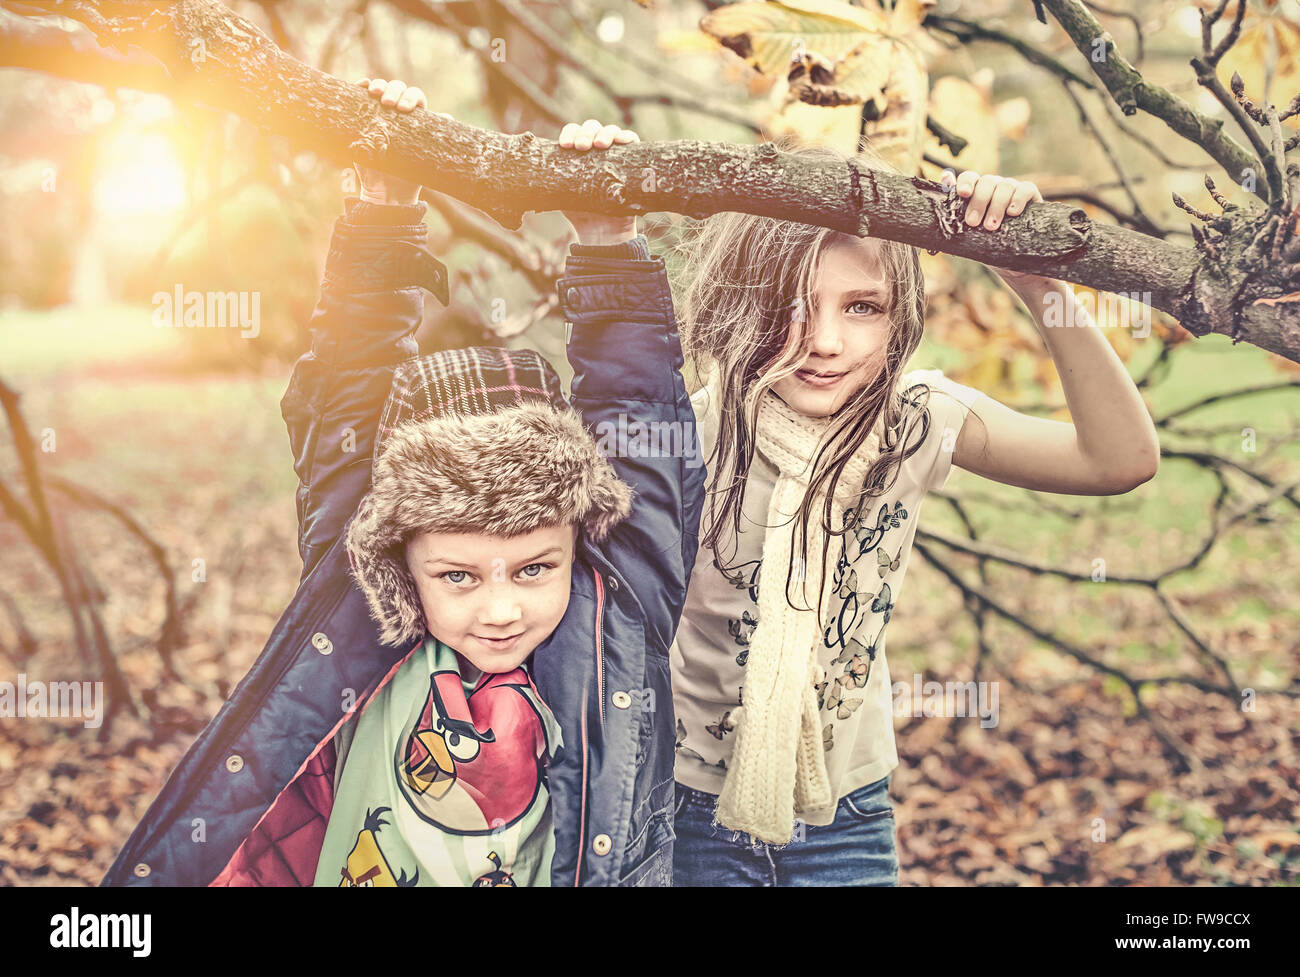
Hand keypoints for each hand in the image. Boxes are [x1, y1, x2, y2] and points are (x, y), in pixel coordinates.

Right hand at [352, 77, 449, 205]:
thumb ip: (435, 138)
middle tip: (388, 104)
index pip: (416, 97)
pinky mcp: (363, 116)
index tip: (404, 110)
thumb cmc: (409, 174)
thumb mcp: (425, 156)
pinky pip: (362, 95)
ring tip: (375, 93)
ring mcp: (379, 112)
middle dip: (394, 91)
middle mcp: (397, 112)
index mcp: (415, 118)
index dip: (411, 98)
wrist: (387, 190)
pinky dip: (361, 86)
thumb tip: (447, 118)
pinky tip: (362, 84)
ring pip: (381, 88)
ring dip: (379, 85)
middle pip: (398, 88)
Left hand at [557, 119, 639, 245]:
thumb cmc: (579, 212)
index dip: (569, 134)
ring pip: (611, 130)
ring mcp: (614, 152)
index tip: (566, 146)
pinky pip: (631, 141)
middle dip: (585, 133)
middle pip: (591, 127)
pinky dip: (627, 137)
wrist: (601, 231)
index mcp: (577, 151)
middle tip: (581, 147)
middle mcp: (596, 148)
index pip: (573, 132)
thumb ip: (550, 181)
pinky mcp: (631, 160)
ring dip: (605, 134)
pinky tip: (623, 141)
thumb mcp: (560, 194)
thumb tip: (529, 177)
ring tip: (600, 145)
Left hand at [942, 169, 1049, 288]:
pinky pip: (1025, 189)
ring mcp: (1011, 188)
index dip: (965, 182)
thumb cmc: (987, 245)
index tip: (962, 194)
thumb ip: (955, 228)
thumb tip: (935, 229)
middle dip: (978, 202)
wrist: (1014, 259)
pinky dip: (1018, 199)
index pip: (969, 178)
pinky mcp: (1029, 194)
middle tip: (973, 223)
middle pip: (986, 182)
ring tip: (991, 226)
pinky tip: (1013, 212)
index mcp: (976, 192)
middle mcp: (993, 186)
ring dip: (996, 205)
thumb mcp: (970, 238)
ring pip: (1004, 186)